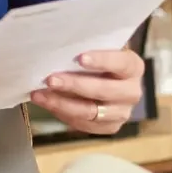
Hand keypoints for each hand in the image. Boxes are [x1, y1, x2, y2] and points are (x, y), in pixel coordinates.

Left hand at [30, 49, 144, 134]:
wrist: (102, 75)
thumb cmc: (95, 55)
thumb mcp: (95, 46)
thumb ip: (84, 46)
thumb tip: (55, 48)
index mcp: (132, 66)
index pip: (121, 63)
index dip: (102, 60)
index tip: (79, 58)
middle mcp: (132, 91)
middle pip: (104, 91)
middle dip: (74, 85)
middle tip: (50, 80)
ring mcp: (122, 112)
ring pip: (92, 112)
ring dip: (62, 104)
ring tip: (39, 95)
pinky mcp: (110, 126)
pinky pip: (86, 125)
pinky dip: (63, 115)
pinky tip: (47, 104)